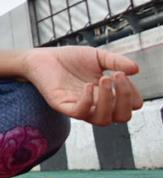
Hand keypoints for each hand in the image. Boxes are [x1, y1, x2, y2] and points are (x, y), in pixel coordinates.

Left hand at [22, 47, 142, 125]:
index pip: (129, 107)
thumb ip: (116, 62)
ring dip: (109, 101)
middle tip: (117, 76)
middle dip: (125, 98)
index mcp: (106, 96)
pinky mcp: (62, 105)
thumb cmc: (70, 59)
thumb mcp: (98, 57)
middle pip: (121, 117)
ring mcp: (79, 107)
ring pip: (102, 120)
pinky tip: (88, 85)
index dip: (132, 95)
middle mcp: (95, 105)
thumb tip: (136, 69)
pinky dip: (88, 101)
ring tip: (104, 79)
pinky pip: (79, 113)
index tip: (124, 75)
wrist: (42, 57)